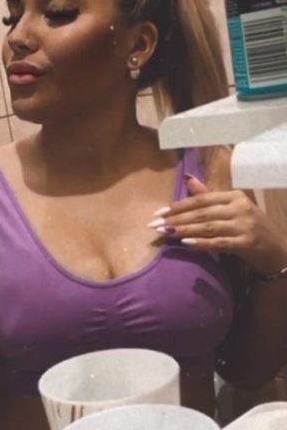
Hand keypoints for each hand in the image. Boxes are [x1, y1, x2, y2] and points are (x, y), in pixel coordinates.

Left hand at [151, 174, 286, 274]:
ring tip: (165, 233)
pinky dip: (201, 243)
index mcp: (234, 196)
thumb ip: (209, 196)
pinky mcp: (246, 243)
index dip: (179, 206)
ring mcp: (244, 225)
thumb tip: (187, 179)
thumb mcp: (232, 209)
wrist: (277, 250)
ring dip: (184, 230)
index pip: (201, 199)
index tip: (159, 212)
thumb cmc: (251, 228)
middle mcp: (239, 208)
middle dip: (176, 219)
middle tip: (155, 225)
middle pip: (202, 213)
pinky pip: (219, 243)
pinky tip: (186, 244)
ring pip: (208, 226)